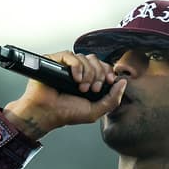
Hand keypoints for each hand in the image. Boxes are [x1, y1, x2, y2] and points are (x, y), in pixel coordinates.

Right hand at [3, 51, 126, 139]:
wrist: (46, 113)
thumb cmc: (65, 113)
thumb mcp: (95, 111)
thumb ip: (113, 99)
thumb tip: (123, 82)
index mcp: (88, 80)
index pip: (104, 67)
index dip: (108, 72)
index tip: (108, 82)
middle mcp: (78, 71)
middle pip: (96, 60)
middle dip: (99, 75)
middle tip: (92, 89)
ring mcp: (66, 65)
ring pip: (85, 58)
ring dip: (87, 73)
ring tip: (80, 87)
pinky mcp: (54, 61)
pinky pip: (70, 55)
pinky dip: (76, 67)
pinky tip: (75, 79)